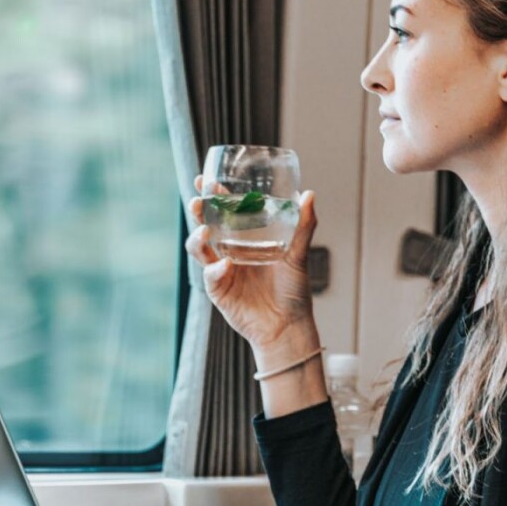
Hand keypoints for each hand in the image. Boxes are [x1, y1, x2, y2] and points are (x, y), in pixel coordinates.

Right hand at [185, 176, 319, 354]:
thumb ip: (303, 226)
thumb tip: (309, 194)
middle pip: (205, 225)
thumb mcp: (299, 254)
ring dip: (197, 237)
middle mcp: (229, 250)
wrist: (288, 326)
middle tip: (197, 200)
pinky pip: (210, 276)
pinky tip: (225, 266)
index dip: (213, 195)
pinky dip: (215, 270)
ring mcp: (221, 270)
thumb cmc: (293, 290)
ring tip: (205, 230)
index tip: (206, 179)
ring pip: (199, 248)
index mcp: (245, 238)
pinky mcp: (218, 290)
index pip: (225, 211)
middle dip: (197, 211)